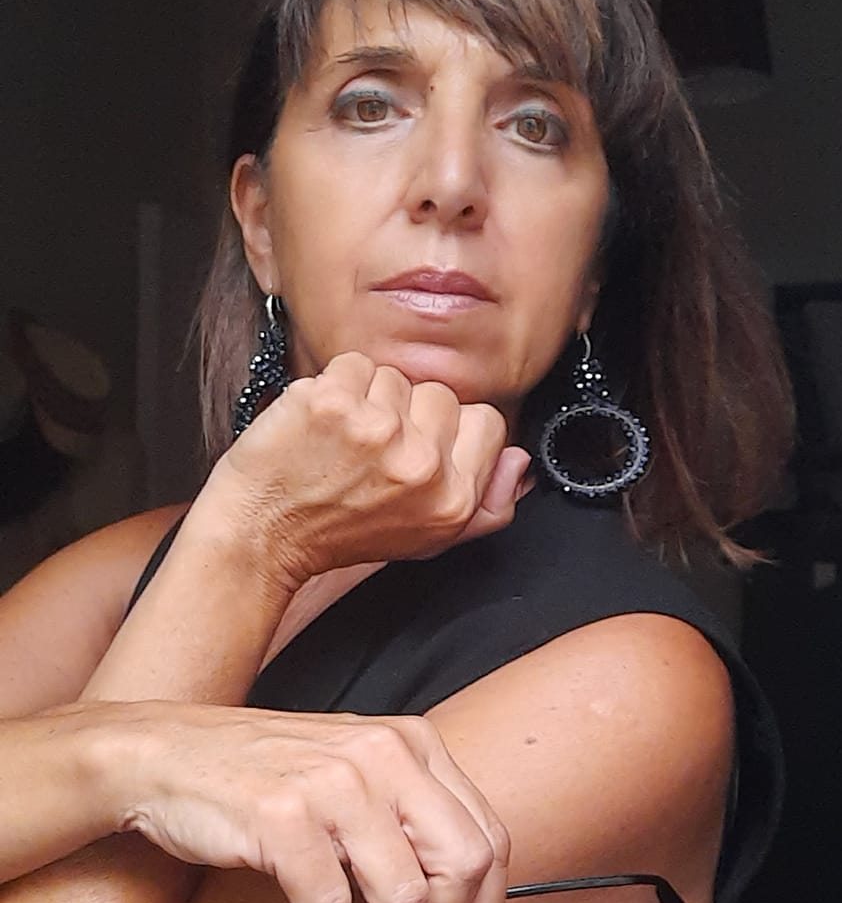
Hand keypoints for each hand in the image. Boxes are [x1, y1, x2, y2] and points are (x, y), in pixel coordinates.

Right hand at [112, 702, 508, 902]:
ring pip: (404, 893)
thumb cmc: (274, 771)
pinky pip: (329, 902)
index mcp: (412, 742)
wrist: (178, 753)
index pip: (486, 834)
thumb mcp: (360, 773)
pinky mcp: (285, 815)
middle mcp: (384, 753)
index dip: (485, 897)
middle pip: (462, 862)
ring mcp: (335, 781)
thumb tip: (464, 887)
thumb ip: (411, 815)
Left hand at [204, 352, 531, 591]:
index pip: (486, 422)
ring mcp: (375, 430)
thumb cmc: (339, 535)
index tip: (415, 449)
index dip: (448, 430)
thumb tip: (519, 462)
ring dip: (368, 398)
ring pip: (394, 376)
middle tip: (370, 453)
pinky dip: (333, 384)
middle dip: (407, 413)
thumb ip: (486, 505)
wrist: (260, 536)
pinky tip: (319, 423)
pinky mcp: (331, 403)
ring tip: (341, 440)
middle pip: (440, 394)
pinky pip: (352, 364)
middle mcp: (420, 466)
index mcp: (452, 500)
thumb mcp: (427, 539)